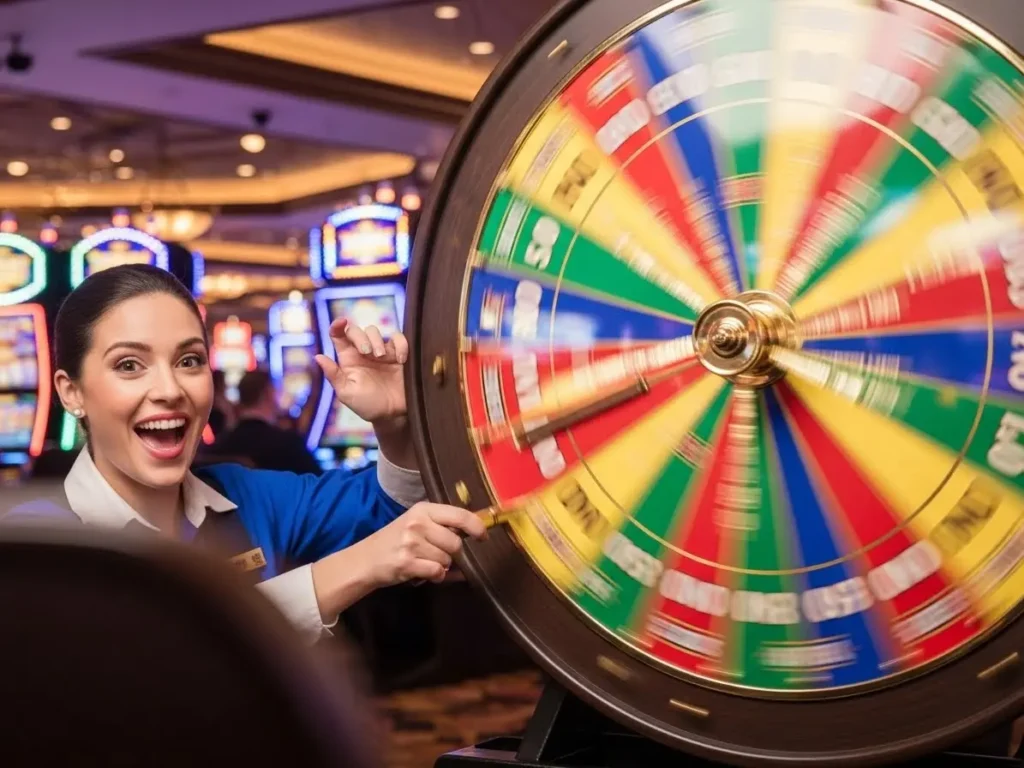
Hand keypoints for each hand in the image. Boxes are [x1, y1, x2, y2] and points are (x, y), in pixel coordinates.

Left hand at [315, 318, 409, 424]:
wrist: (393, 416)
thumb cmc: (368, 406)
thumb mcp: (347, 393)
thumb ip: (334, 375)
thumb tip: (317, 357)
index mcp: (348, 359)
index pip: (339, 336)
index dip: (337, 326)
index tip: (341, 322)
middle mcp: (363, 353)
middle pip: (357, 330)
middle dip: (361, 337)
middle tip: (368, 353)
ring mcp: (382, 352)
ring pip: (376, 331)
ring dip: (377, 341)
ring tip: (381, 357)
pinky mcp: (399, 355)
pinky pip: (399, 338)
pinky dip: (400, 344)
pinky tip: (400, 359)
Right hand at [357, 502, 487, 585]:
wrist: (365, 559)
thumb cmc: (395, 541)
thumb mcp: (417, 524)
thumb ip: (443, 526)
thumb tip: (479, 533)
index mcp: (423, 509)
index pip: (459, 515)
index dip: (476, 527)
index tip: (483, 536)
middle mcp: (418, 523)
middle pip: (456, 542)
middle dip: (452, 554)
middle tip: (438, 554)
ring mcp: (411, 543)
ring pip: (447, 560)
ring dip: (441, 566)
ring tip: (425, 562)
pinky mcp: (407, 563)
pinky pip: (437, 572)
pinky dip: (435, 577)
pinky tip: (423, 573)